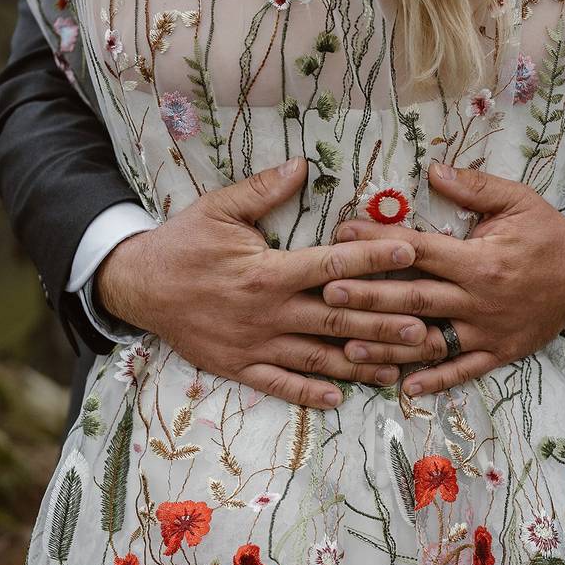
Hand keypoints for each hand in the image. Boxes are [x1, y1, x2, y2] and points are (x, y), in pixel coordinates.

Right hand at [97, 158, 427, 408]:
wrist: (137, 286)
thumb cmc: (182, 243)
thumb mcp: (217, 209)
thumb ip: (262, 190)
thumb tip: (302, 165)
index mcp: (267, 272)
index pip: (332, 266)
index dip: (374, 260)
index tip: (411, 255)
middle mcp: (267, 312)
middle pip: (337, 320)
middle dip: (384, 325)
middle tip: (427, 329)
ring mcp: (254, 344)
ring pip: (317, 358)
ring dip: (360, 364)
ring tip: (399, 369)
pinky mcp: (238, 366)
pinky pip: (279, 384)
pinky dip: (310, 393)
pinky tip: (340, 398)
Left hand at [322, 163, 564, 395]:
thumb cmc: (547, 233)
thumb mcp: (517, 200)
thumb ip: (474, 187)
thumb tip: (433, 170)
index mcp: (481, 260)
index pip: (419, 250)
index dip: (378, 243)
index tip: (343, 236)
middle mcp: (480, 299)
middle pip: (415, 298)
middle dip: (369, 296)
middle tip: (327, 293)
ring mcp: (489, 331)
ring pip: (431, 341)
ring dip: (388, 346)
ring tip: (348, 346)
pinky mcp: (501, 352)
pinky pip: (464, 370)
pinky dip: (436, 380)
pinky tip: (405, 388)